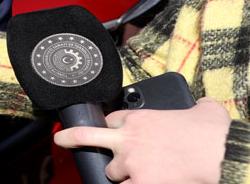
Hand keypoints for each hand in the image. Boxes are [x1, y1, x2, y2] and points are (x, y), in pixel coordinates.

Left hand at [53, 97, 229, 182]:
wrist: (219, 155)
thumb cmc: (212, 134)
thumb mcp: (203, 109)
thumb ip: (196, 105)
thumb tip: (203, 104)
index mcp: (139, 119)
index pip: (112, 119)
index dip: (112, 126)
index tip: (114, 130)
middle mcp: (128, 139)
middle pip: (89, 136)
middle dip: (72, 137)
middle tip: (62, 140)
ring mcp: (130, 162)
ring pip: (112, 171)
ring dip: (122, 174)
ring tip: (138, 174)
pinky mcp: (139, 182)